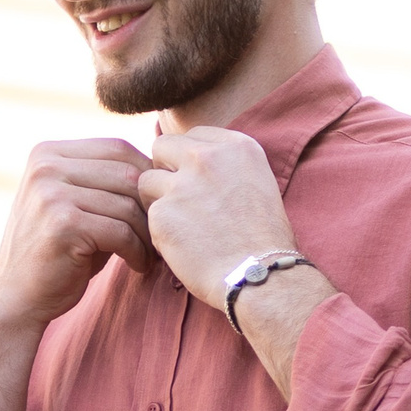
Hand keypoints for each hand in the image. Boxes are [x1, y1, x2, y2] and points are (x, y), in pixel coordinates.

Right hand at [0, 139, 154, 330]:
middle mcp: (46, 167)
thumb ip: (104, 181)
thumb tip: (162, 168)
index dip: (148, 175)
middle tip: (162, 232)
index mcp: (48, 153)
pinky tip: (138, 265)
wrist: (16, 298)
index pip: (117, 148)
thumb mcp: (74, 204)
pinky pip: (120, 232)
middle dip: (151, 205)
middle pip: (127, 173)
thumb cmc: (57, 252)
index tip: (159, 205)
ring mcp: (51, 194)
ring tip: (151, 253)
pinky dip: (137, 251)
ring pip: (127, 204)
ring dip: (147, 233)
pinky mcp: (63, 224)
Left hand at [137, 127, 297, 309]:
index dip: (188, 159)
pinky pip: (148, 215)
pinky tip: (182, 246)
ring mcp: (182, 184)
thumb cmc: (264, 238)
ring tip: (180, 224)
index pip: (192, 135)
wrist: (261, 275)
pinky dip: (159, 231)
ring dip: (157, 200)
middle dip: (164, 170)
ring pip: (146, 180)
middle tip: (178, 198)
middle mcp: (207, 157)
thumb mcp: (256, 183)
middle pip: (162, 147)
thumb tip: (189, 161)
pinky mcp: (162, 213)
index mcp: (236, 146)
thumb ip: (224, 166)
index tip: (197, 181)